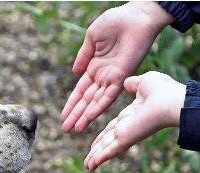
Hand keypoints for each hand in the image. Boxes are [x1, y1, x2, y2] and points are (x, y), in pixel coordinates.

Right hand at [61, 2, 173, 132]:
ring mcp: (112, 78)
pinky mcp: (122, 77)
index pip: (80, 90)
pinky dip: (98, 107)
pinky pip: (109, 96)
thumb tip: (75, 73)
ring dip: (84, 116)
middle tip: (66, 129)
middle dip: (75, 114)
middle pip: (86, 100)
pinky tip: (89, 117)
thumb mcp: (92, 38)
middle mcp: (103, 76)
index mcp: (94, 67)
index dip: (72, 103)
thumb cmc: (115, 22)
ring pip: (95, 102)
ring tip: (74, 129)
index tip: (63, 116)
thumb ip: (83, 57)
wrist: (136, 16)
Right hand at [84, 71, 185, 170]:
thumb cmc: (163, 91)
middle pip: (108, 140)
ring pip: (107, 148)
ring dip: (96, 157)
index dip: (104, 134)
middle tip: (90, 159)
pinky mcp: (125, 139)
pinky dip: (99, 158)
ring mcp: (126, 134)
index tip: (96, 141)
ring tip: (88, 166)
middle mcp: (128, 126)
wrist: (171, 101)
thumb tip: (127, 82)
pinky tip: (92, 165)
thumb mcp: (144, 82)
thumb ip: (133, 84)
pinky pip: (109, 150)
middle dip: (98, 149)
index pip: (113, 127)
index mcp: (132, 115)